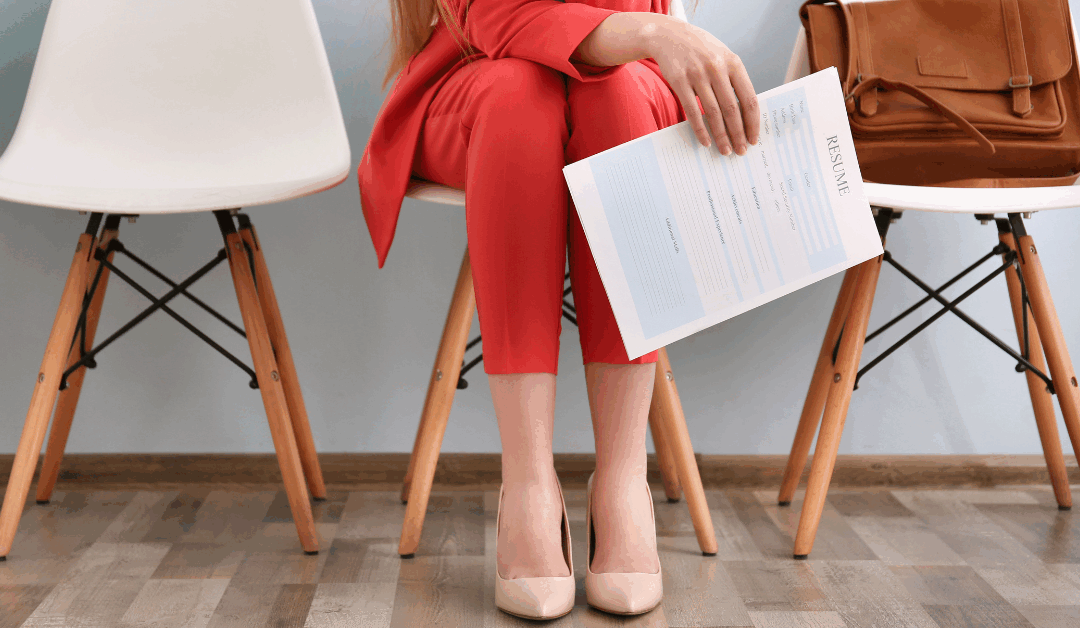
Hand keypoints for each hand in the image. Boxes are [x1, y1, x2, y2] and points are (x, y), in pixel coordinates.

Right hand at [644, 17, 758, 154]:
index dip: (752, 122)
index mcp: (733, 63)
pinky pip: (692, 111)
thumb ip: (733, 79)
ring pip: (713, 113)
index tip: (754, 138)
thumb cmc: (700, 49)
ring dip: (720, 135)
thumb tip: (745, 112)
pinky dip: (700, 129)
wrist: (669, 35)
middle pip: (731, 109)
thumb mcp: (722, 56)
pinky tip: (705, 141)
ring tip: (725, 150)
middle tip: (741, 150)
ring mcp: (697, 75)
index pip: (748, 98)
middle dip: (738, 134)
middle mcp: (716, 68)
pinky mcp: (679, 81)